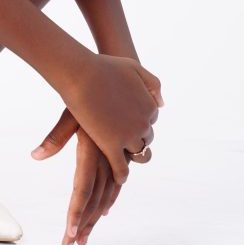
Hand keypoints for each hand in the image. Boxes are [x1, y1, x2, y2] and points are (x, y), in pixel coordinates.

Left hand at [31, 107, 125, 244]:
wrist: (116, 79)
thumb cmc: (87, 95)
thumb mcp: (69, 116)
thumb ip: (54, 138)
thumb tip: (35, 156)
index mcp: (91, 151)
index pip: (82, 190)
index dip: (76, 213)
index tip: (68, 234)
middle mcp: (105, 158)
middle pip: (94, 200)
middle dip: (82, 224)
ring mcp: (115, 158)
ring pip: (106, 195)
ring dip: (94, 217)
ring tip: (82, 237)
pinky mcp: (121, 155)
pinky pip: (116, 183)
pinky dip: (109, 200)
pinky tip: (104, 212)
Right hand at [60, 54, 164, 185]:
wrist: (81, 74)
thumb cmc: (103, 67)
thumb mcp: (134, 68)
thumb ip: (152, 84)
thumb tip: (162, 104)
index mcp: (150, 106)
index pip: (150, 119)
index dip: (138, 120)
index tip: (127, 120)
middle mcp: (144, 123)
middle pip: (146, 138)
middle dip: (137, 138)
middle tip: (124, 139)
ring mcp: (129, 136)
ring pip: (137, 153)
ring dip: (132, 156)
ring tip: (123, 160)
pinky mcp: (112, 146)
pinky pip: (122, 168)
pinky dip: (122, 174)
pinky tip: (119, 177)